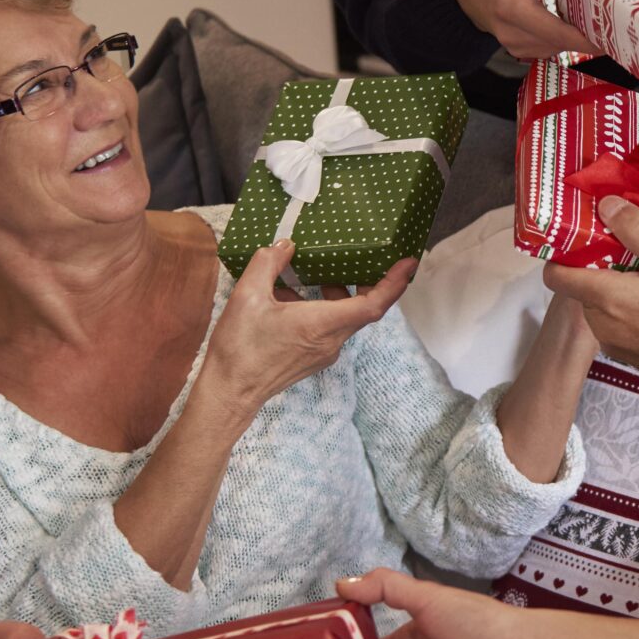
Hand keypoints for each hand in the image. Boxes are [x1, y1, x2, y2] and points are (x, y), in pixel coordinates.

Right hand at [202, 241, 413, 416]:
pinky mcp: (312, 359)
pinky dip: (321, 308)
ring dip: (339, 294)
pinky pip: (328, 328)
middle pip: (364, 308)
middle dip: (367, 281)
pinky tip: (291, 297)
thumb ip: (268, 263)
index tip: (409, 263)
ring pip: (344, 318)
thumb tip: (285, 245)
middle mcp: (330, 341)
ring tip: (319, 272)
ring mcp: (323, 353)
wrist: (229, 392)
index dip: (394, 283)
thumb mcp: (248, 296)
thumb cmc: (239, 348)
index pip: (373, 304)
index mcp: (322, 325)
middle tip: (364, 258)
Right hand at [449, 0, 600, 61]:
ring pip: (558, 48)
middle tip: (619, 24)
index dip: (587, 37)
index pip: (557, 32)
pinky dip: (567, 38)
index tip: (613, 34)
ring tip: (604, 23)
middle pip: (562, 43)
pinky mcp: (520, 50)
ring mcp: (516, 47)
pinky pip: (551, 48)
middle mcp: (513, 35)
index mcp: (513, 9)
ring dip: (580, 38)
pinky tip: (581, 25)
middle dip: (591, 36)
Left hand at [543, 199, 638, 398]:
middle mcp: (603, 323)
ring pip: (608, 301)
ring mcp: (616, 342)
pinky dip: (638, 305)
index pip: (556, 273)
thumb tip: (606, 206)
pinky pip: (624, 320)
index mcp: (608, 298)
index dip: (569, 249)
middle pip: (588, 282)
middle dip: (611, 263)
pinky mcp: (631, 354)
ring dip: (629, 284)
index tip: (592, 233)